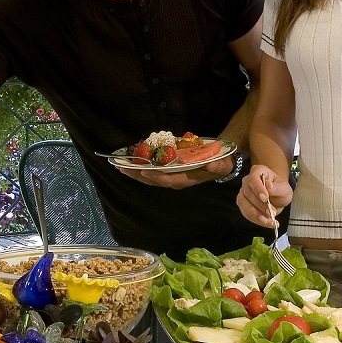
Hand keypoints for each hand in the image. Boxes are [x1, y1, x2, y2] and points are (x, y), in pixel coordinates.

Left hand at [115, 152, 237, 188]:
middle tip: (122, 168)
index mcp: (187, 179)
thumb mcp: (221, 163)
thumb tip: (213, 165)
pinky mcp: (167, 172)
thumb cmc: (219, 162)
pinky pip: (151, 172)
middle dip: (138, 175)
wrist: (219, 162)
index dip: (157, 177)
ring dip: (135, 172)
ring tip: (120, 166)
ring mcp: (170, 176)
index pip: (170, 180)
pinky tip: (129, 163)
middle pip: (154, 180)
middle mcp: (176, 180)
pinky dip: (140, 168)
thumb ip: (218, 165)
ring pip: (149, 178)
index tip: (146, 171)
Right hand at [237, 165, 291, 226]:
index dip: (258, 189)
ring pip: (244, 204)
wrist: (277, 196)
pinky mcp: (242, 204)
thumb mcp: (284, 188)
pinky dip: (255, 219)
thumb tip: (269, 186)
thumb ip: (278, 187)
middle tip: (271, 212)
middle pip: (248, 193)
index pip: (253, 179)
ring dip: (256, 214)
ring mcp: (243, 192)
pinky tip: (266, 222)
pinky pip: (245, 213)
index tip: (265, 198)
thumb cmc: (280, 189)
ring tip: (269, 221)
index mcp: (258, 171)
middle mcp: (247, 181)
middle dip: (260, 205)